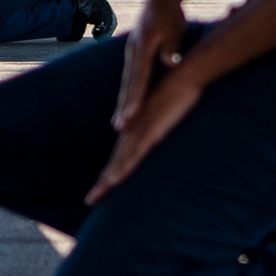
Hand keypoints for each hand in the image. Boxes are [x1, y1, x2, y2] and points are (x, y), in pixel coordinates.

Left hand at [86, 70, 202, 204]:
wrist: (184, 74)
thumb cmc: (177, 91)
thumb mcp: (164, 112)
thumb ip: (157, 125)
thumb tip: (155, 135)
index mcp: (135, 128)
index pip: (119, 155)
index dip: (109, 173)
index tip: (100, 190)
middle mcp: (133, 130)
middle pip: (115, 162)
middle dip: (102, 183)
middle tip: (90, 201)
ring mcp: (140, 131)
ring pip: (121, 162)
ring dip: (107, 181)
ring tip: (95, 198)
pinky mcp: (151, 131)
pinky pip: (135, 154)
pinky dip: (123, 168)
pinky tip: (113, 181)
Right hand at [112, 0, 186, 129]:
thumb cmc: (170, 15)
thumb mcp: (175, 28)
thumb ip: (172, 47)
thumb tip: (170, 63)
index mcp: (144, 47)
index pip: (139, 77)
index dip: (135, 97)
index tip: (132, 115)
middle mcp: (133, 52)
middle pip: (128, 84)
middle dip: (124, 107)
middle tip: (120, 128)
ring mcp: (131, 54)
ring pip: (125, 83)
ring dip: (121, 104)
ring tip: (118, 125)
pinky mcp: (133, 55)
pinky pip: (128, 79)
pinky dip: (125, 94)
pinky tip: (123, 108)